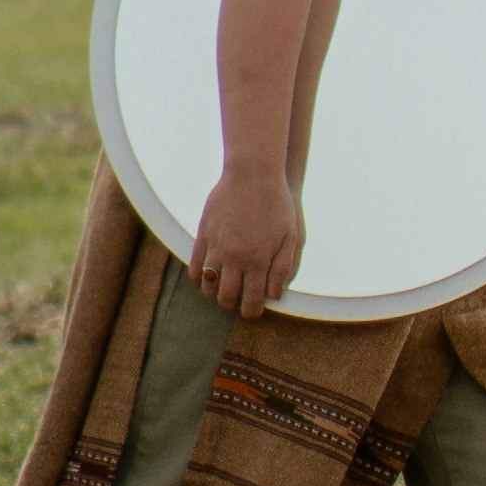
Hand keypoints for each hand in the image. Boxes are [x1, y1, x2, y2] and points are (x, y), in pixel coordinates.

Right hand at [191, 159, 304, 314]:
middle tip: (238, 302)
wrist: (253, 174)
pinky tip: (207, 277)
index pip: (250, 302)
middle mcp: (235, 259)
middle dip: (233, 305)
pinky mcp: (203, 235)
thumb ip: (283, 268)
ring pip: (208, 286)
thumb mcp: (290, 237)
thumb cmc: (277, 204)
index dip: (251, 311)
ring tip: (222, 291)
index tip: (253, 310)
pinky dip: (199, 278)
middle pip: (227, 297)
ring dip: (214, 293)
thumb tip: (274, 295)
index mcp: (258, 262)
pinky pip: (195, 267)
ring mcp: (216, 247)